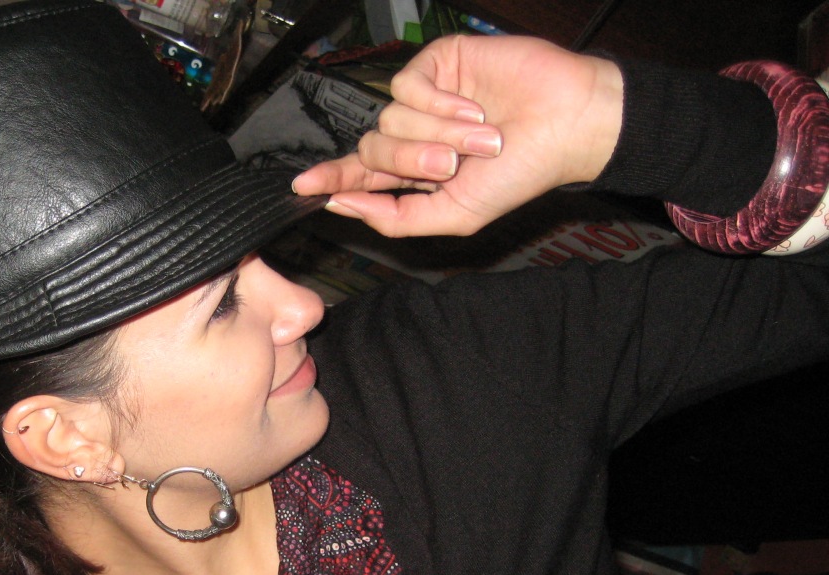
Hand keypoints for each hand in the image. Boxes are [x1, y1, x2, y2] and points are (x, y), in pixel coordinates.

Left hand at [290, 34, 623, 237]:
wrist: (564, 126)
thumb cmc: (517, 176)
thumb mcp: (454, 216)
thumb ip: (397, 217)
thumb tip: (344, 207)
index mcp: (415, 171)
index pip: (360, 175)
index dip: (332, 180)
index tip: (301, 188)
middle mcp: (414, 133)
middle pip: (372, 150)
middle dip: (408, 161)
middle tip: (452, 163)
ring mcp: (424, 98)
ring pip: (389, 118)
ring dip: (434, 133)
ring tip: (479, 135)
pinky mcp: (437, 64)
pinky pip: (406, 86)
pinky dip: (436, 103)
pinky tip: (470, 107)